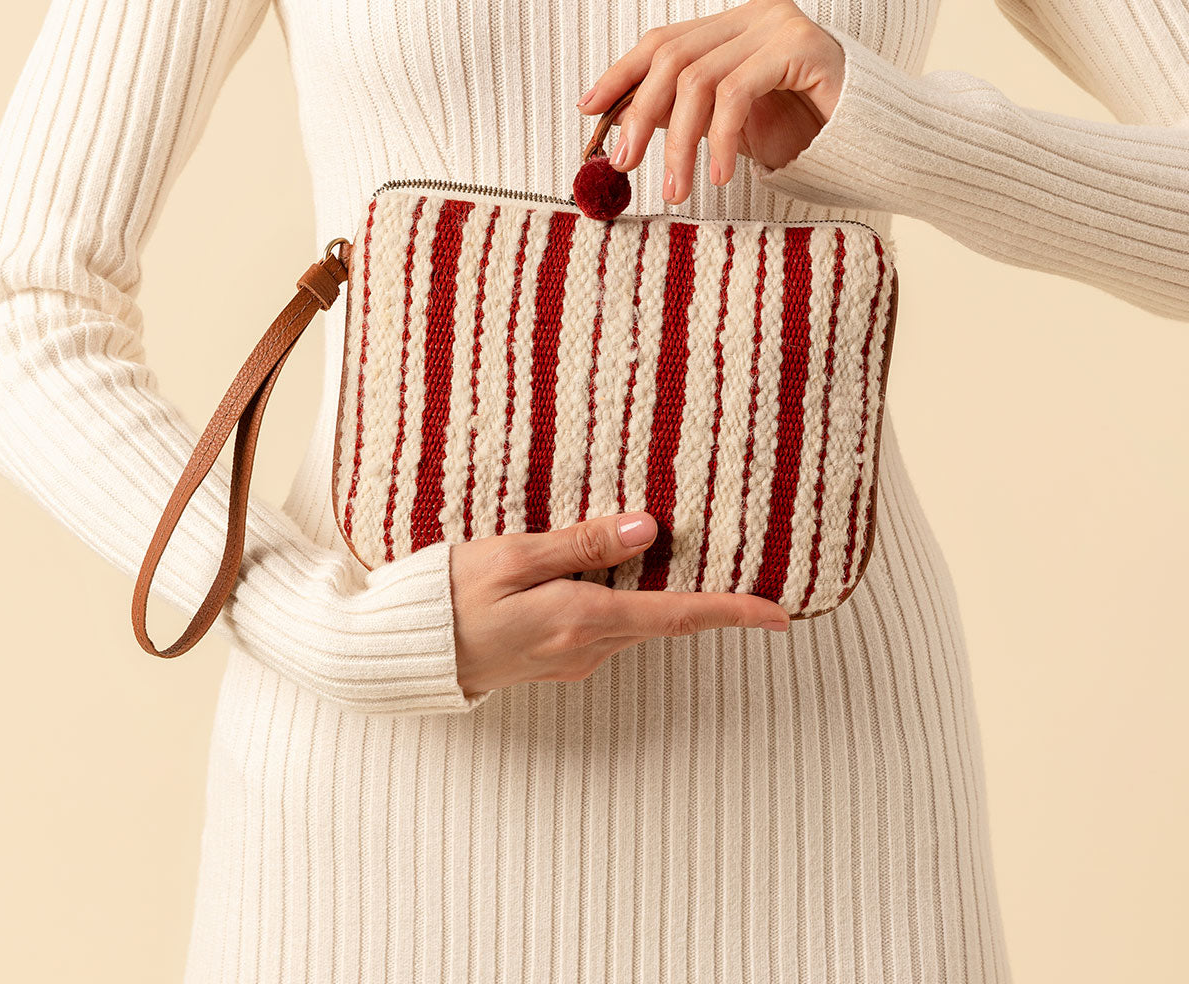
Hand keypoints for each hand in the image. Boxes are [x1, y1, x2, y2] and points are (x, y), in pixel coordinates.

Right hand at [447, 510, 792, 695]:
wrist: (407, 653)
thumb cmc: (449, 597)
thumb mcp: (512, 556)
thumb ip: (581, 544)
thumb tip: (646, 529)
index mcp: (583, 619)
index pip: (678, 616)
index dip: (733, 613)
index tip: (781, 615)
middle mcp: (587, 647)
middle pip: (663, 618)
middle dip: (703, 597)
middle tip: (738, 563)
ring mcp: (572, 659)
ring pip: (635, 621)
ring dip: (657, 595)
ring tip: (665, 552)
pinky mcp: (556, 659)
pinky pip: (606, 627)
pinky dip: (622, 602)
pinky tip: (608, 572)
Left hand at [576, 0, 845, 204]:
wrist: (882, 144)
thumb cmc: (807, 137)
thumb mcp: (732, 126)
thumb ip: (686, 113)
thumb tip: (622, 128)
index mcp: (735, 25)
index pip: (663, 41)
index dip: (620, 73)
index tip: (587, 110)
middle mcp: (755, 13)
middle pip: (672, 57)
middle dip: (639, 115)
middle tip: (623, 164)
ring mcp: (780, 24)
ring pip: (699, 79)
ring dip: (678, 141)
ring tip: (675, 189)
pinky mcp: (803, 46)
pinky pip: (738, 93)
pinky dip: (720, 139)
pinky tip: (721, 176)